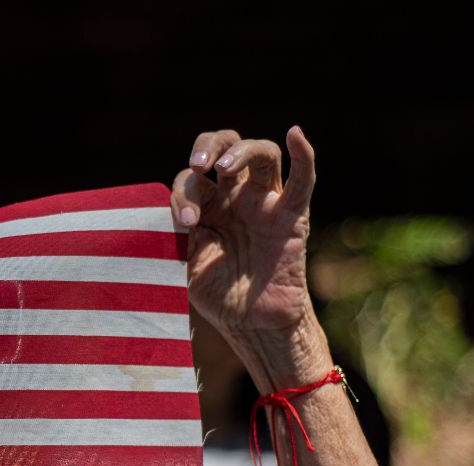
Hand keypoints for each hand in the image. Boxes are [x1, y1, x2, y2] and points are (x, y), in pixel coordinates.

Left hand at [171, 127, 316, 338]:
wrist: (250, 323)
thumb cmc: (217, 294)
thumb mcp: (185, 261)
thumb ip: (176, 231)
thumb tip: (170, 204)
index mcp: (206, 205)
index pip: (191, 180)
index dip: (183, 194)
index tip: (185, 224)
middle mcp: (235, 197)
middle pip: (227, 147)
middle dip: (210, 146)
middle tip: (198, 165)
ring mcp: (265, 203)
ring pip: (262, 155)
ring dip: (241, 152)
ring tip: (223, 168)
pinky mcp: (293, 217)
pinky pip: (303, 181)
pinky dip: (303, 154)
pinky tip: (295, 133)